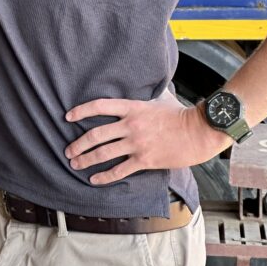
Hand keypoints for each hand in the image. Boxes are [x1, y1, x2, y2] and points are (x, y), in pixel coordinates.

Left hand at [64, 90, 228, 184]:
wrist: (198, 132)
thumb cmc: (180, 114)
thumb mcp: (158, 99)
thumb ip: (144, 97)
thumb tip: (140, 86)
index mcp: (132, 107)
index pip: (99, 106)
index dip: (81, 111)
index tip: (68, 117)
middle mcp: (130, 125)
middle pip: (96, 134)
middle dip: (78, 144)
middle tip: (68, 150)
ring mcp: (136, 144)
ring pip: (103, 153)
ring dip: (86, 159)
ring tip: (74, 163)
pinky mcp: (145, 160)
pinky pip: (119, 170)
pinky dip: (104, 176)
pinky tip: (94, 179)